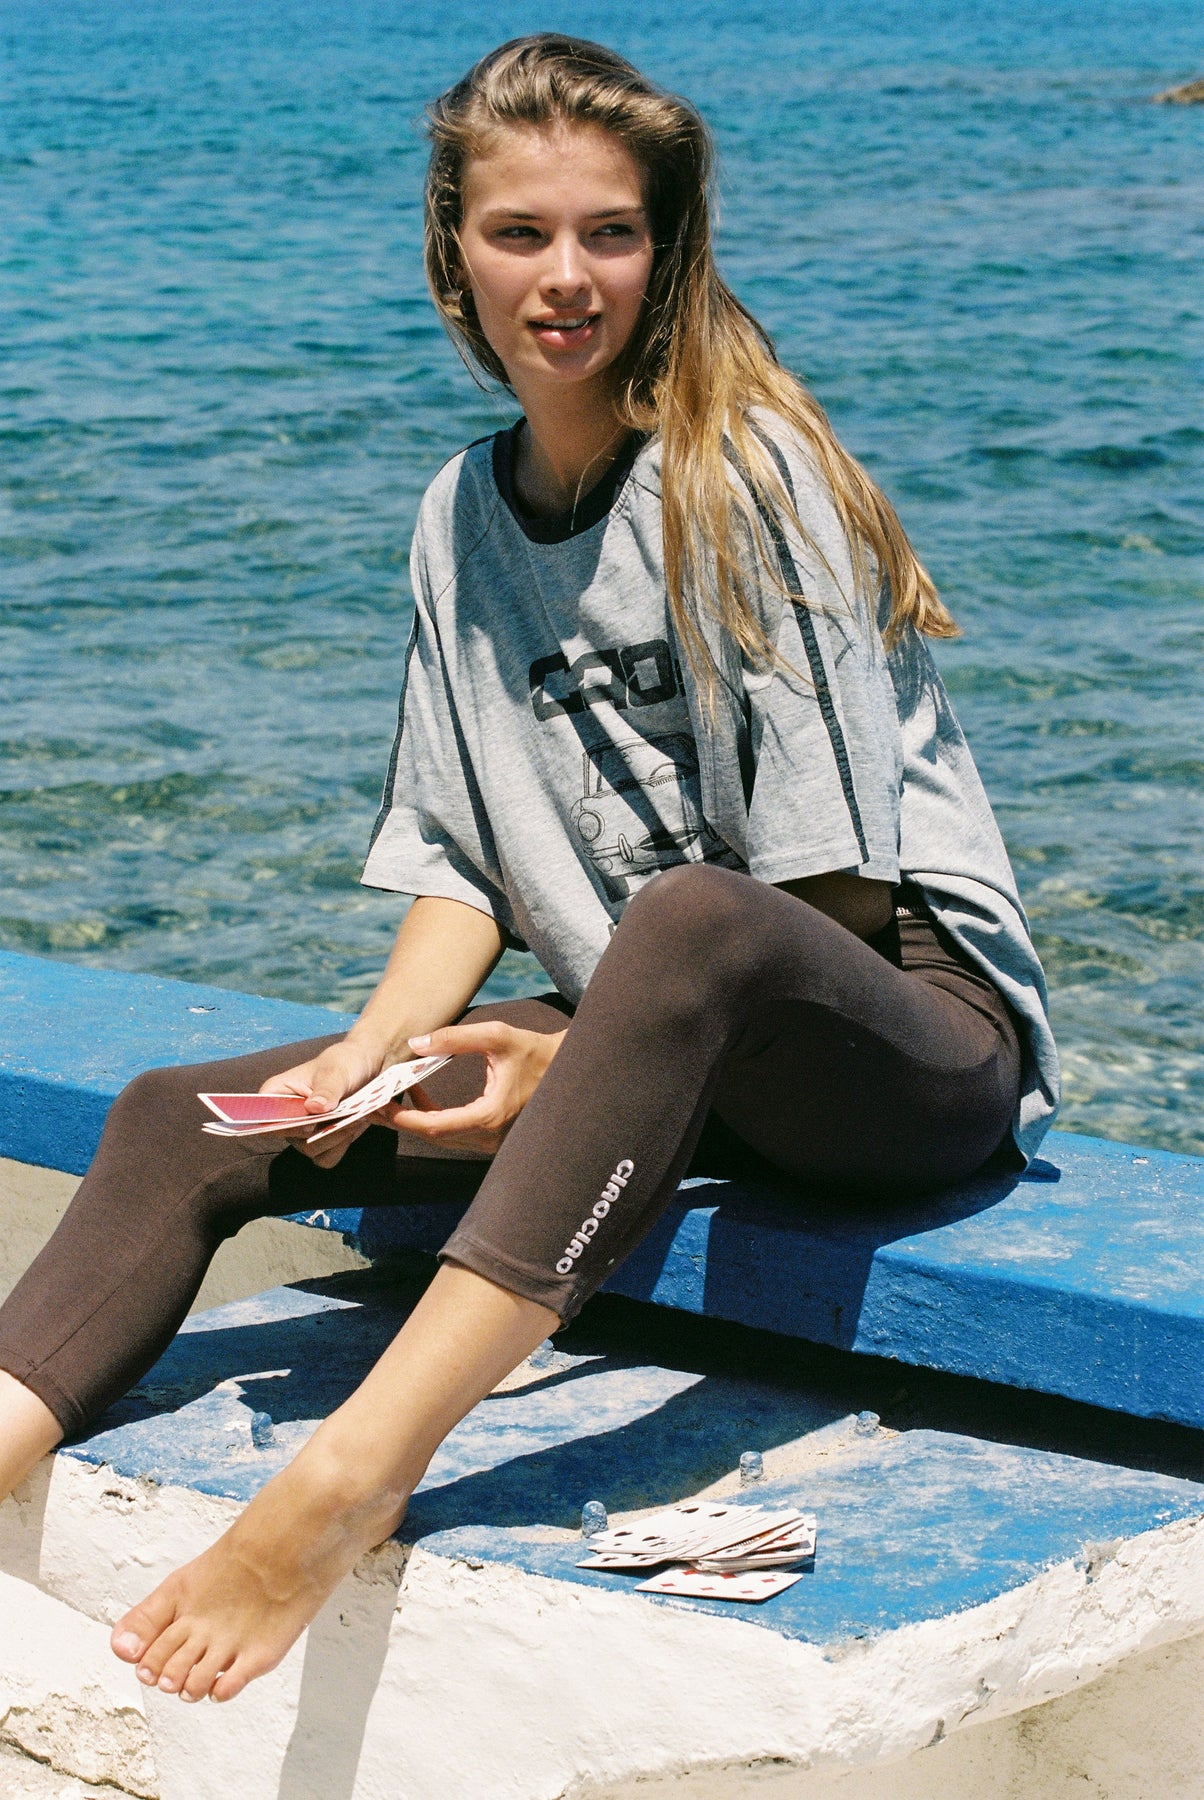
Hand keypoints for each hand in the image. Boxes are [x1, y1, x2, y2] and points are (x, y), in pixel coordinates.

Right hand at [257, 1038, 384, 1169]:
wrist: (367, 1070)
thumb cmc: (344, 1063)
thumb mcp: (336, 1071)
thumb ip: (326, 1089)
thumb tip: (314, 1107)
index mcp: (277, 1092)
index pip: (265, 1116)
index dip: (282, 1124)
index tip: (308, 1124)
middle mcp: (285, 1116)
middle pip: (291, 1137)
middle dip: (319, 1131)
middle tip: (344, 1117)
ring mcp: (301, 1132)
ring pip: (310, 1150)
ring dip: (334, 1138)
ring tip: (354, 1119)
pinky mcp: (320, 1142)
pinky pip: (326, 1157)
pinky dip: (341, 1146)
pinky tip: (354, 1126)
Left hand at [383, 1021, 566, 1155]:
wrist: (565, 1069)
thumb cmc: (533, 1051)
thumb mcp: (495, 1036)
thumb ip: (454, 1039)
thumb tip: (416, 1044)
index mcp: (489, 1116)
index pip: (435, 1126)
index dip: (404, 1118)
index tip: (381, 1106)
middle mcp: (490, 1137)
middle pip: (434, 1137)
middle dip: (402, 1120)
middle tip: (374, 1101)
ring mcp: (492, 1142)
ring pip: (443, 1138)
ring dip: (415, 1119)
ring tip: (391, 1096)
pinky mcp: (492, 1138)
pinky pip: (454, 1135)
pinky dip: (432, 1119)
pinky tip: (420, 1096)